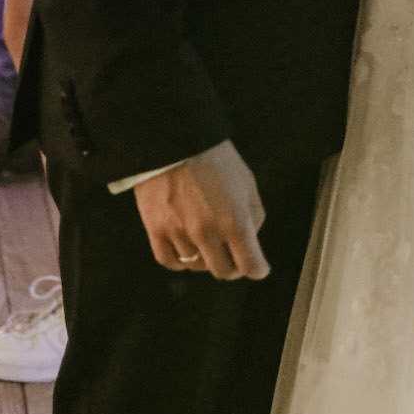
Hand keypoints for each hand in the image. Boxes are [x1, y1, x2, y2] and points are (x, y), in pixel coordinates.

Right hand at [133, 139, 269, 281]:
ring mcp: (180, 234)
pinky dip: (180, 261)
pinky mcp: (156, 230)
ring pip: (197, 267)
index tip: (257, 267)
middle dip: (233, 266)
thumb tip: (251, 240)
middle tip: (232, 255)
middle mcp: (208, 233)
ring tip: (206, 241)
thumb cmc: (214, 158)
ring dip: (205, 258)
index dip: (257, 269)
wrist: (176, 141)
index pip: (251, 266)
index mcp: (235, 222)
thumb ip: (254, 217)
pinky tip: (185, 249)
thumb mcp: (248, 184)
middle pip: (224, 272)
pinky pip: (170, 261)